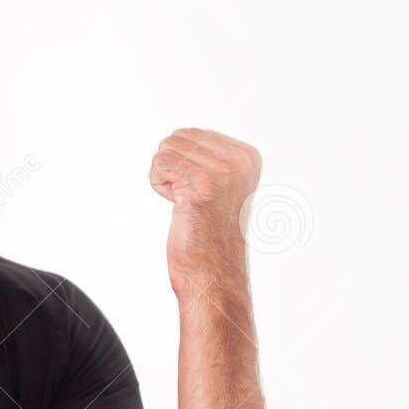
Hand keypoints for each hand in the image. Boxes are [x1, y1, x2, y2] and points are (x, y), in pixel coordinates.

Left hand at [148, 128, 260, 298]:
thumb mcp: (221, 186)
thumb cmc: (211, 236)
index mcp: (248, 156)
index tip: (204, 193)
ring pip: (166, 151)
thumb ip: (209, 157)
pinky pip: (160, 165)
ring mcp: (222, 171)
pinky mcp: (200, 183)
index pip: (191, 134)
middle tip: (193, 200)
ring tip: (188, 204)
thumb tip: (181, 136)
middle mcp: (239, 160)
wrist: (214, 274)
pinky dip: (160, 186)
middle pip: (177, 139)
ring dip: (167, 180)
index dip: (185, 165)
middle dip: (174, 170)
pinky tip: (180, 206)